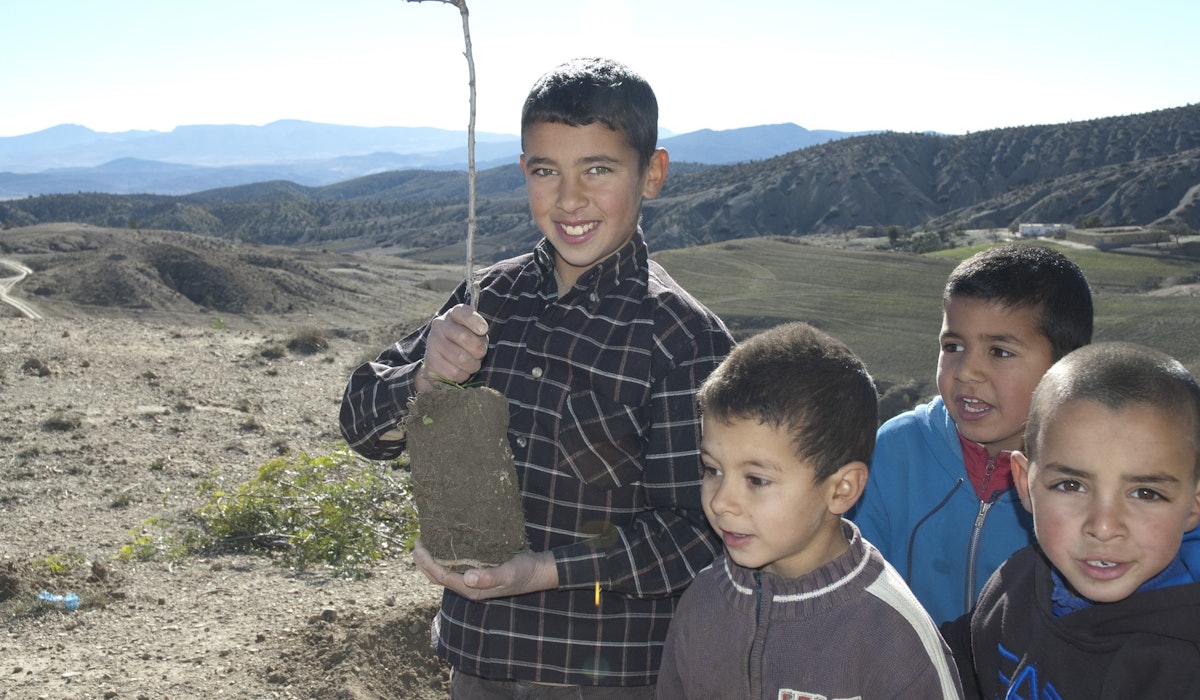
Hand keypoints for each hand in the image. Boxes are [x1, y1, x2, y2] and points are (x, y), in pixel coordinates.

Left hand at [412, 540, 558, 600]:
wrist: (540, 571)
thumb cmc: (525, 572)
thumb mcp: (510, 573)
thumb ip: (490, 577)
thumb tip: (468, 577)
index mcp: (472, 590)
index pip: (441, 576)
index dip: (427, 562)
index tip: (419, 545)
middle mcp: (469, 587)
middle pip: (438, 576)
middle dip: (423, 562)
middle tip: (416, 542)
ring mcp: (472, 581)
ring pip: (444, 572)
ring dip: (431, 560)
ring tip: (425, 542)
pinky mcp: (477, 572)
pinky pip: (454, 566)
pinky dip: (444, 557)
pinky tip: (444, 545)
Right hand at [419, 304, 487, 390]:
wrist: (442, 359)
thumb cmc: (465, 343)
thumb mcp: (475, 333)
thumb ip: (480, 331)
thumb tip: (482, 330)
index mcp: (453, 314)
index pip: (463, 312)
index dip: (475, 321)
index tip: (483, 330)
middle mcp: (440, 325)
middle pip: (464, 337)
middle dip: (479, 350)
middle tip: (480, 354)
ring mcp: (433, 342)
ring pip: (460, 358)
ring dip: (473, 365)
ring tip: (472, 364)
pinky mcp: (430, 360)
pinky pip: (454, 372)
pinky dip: (463, 374)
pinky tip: (462, 371)